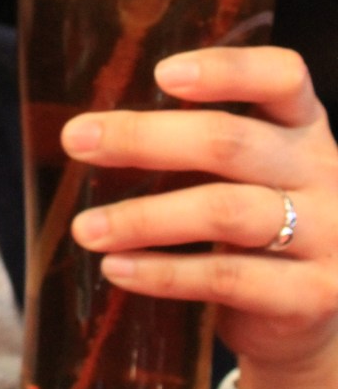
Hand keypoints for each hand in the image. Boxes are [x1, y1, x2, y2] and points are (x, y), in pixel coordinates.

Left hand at [63, 47, 337, 388]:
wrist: (315, 318)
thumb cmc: (263, 227)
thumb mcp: (253, 171)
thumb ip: (203, 145)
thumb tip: (98, 130)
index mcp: (304, 126)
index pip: (282, 77)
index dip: (227, 71)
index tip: (162, 73)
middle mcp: (323, 171)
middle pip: (232, 143)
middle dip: (144, 139)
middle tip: (76, 139)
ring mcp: (328, 234)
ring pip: (225, 212)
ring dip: (143, 217)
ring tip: (86, 227)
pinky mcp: (315, 293)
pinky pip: (228, 278)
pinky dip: (164, 273)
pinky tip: (117, 268)